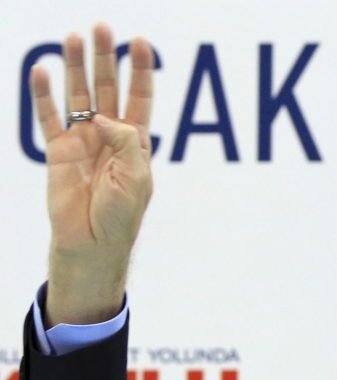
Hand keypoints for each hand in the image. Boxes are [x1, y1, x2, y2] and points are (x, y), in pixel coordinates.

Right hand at [31, 24, 153, 325]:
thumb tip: (103, 116)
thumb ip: (126, 142)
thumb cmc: (121, 215)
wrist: (92, 242)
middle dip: (105, 58)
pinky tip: (41, 69)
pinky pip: (48, 116)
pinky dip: (43, 93)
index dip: (141, 71)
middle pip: (107, 88)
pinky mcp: (57, 151)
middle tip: (101, 27)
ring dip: (76, 67)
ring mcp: (82, 140)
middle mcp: (108, 136)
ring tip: (74, 37)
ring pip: (78, 95)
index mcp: (136, 143)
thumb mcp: (136, 177)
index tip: (141, 42)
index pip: (140, 98)